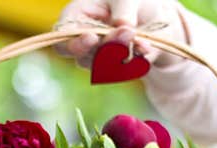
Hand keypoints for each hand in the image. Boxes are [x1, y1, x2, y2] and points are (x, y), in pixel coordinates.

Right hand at [56, 0, 186, 66]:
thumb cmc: (132, 2)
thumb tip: (123, 25)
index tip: (92, 38)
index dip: (74, 40)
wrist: (154, 19)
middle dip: (106, 48)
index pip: (62, 35)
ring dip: (123, 56)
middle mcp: (81, 41)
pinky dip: (134, 62)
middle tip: (129, 32)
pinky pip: (120, 72)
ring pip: (102, 67)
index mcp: (75, 16)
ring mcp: (95, 59)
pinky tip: (146, 49)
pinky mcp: (112, 70)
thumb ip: (124, 8)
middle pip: (82, 56)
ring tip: (143, 41)